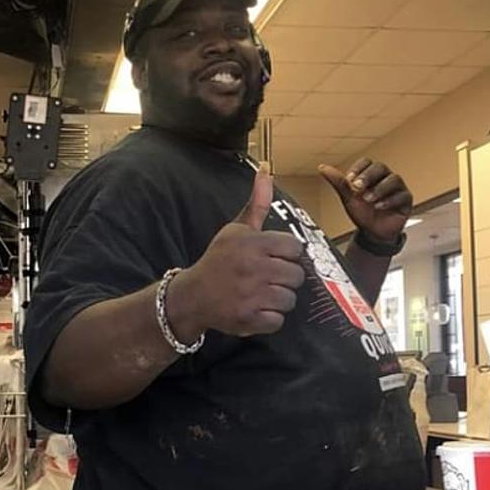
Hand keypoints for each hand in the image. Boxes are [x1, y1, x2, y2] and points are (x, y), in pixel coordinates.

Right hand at [168, 168, 305, 337]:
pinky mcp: (249, 318)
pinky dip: (269, 319)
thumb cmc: (219, 260)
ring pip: (289, 299)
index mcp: (253, 244)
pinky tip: (256, 309)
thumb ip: (257, 203)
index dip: (287, 255)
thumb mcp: (236, 229)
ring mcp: (252, 295)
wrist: (192, 295)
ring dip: (278, 299)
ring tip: (261, 294)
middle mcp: (254, 268)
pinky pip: (277, 320)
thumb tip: (267, 168)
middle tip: (267, 279)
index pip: (295, 248)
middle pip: (296, 275)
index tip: (273, 258)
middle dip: (284, 279)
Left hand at [318, 157, 412, 241]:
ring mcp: (397, 188)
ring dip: (379, 189)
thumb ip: (339, 182)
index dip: (358, 169)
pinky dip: (389, 201)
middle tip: (358, 188)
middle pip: (380, 167)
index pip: (367, 162)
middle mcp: (385, 178)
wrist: (373, 233)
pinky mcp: (406, 200)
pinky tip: (378, 207)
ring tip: (368, 199)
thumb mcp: (348, 197)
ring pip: (393, 179)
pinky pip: (402, 195)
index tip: (349, 180)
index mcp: (372, 174)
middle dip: (368, 176)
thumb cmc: (363, 212)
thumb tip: (322, 168)